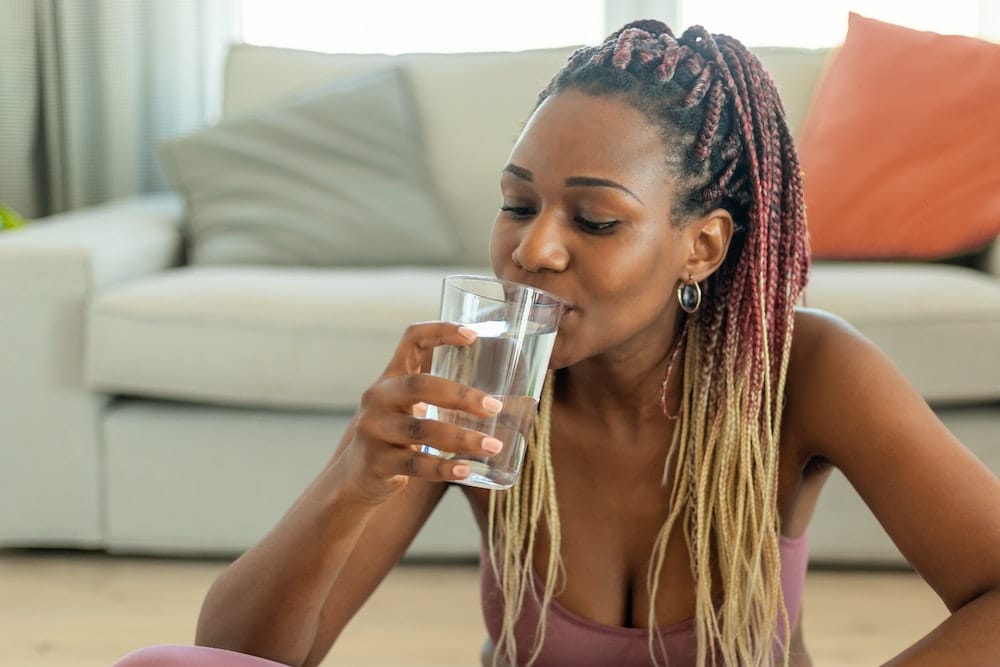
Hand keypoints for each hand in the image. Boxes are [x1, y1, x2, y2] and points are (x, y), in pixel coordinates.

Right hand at [334, 322, 503, 504]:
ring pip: (422, 430)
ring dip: (463, 438)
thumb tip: (508, 399)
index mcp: (391, 377)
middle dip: (461, 396)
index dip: (441, 331)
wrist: (354, 478)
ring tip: (493, 446)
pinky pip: (416, 464)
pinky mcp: (376, 461)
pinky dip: (444, 468)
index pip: (411, 339)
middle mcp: (378, 397)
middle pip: (420, 385)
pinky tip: (466, 471)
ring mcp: (374, 429)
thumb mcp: (407, 408)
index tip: (473, 335)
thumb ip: (438, 397)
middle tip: (494, 408)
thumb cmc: (396, 437)